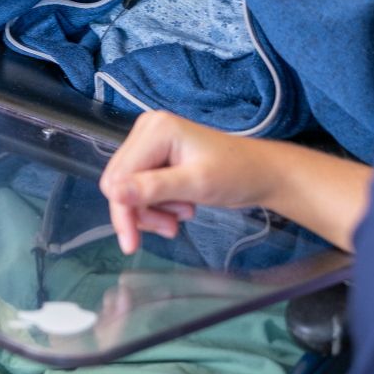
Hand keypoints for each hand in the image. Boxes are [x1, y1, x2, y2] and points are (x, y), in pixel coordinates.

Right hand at [99, 111, 273, 254]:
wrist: (260, 174)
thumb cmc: (236, 174)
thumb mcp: (196, 184)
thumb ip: (154, 188)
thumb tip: (114, 193)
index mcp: (155, 130)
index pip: (118, 178)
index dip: (123, 212)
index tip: (133, 243)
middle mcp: (147, 130)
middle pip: (119, 184)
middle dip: (142, 212)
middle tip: (170, 227)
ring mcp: (151, 143)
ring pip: (128, 190)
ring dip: (152, 211)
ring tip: (182, 217)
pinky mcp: (157, 157)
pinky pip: (140, 189)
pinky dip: (158, 206)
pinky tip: (181, 209)